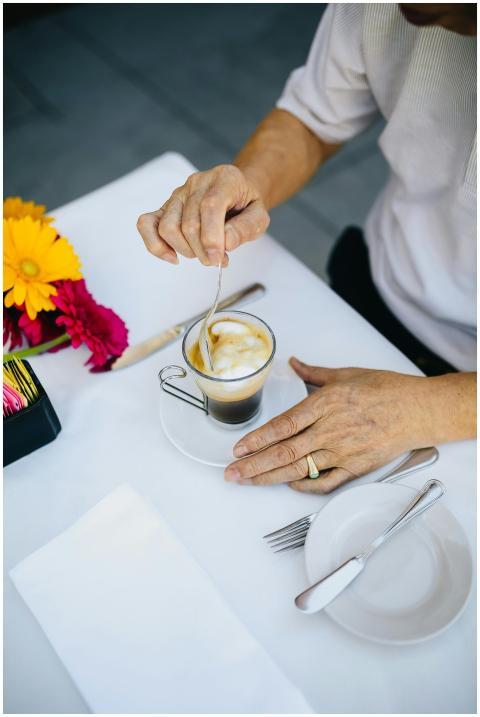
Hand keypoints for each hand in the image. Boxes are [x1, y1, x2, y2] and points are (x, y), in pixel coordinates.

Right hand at [136, 164, 269, 265]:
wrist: (237, 194)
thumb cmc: (246, 206)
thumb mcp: (259, 217)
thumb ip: (246, 228)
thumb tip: (227, 242)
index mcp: (224, 179)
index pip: (210, 205)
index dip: (212, 236)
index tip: (218, 258)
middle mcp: (197, 183)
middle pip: (189, 223)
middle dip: (203, 251)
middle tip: (217, 260)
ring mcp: (178, 194)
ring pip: (168, 227)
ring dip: (185, 250)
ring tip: (202, 254)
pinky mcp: (164, 207)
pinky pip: (147, 224)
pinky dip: (156, 245)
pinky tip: (173, 257)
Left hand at [224, 358, 432, 492]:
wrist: (418, 410)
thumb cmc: (385, 390)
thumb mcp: (345, 374)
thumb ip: (313, 372)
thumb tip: (294, 363)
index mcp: (325, 404)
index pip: (282, 425)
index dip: (257, 439)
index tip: (238, 448)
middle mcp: (330, 430)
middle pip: (284, 451)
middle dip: (253, 465)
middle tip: (231, 473)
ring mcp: (342, 452)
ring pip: (299, 469)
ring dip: (269, 477)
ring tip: (248, 482)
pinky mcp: (355, 468)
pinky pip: (325, 482)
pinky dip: (305, 485)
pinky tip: (288, 483)